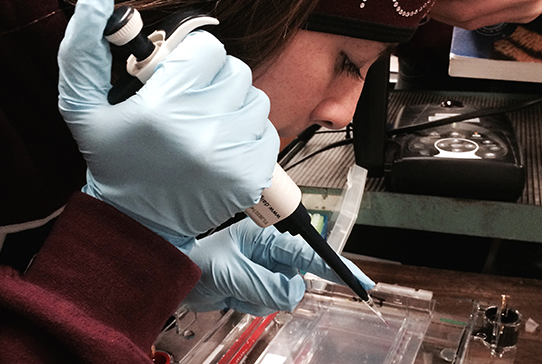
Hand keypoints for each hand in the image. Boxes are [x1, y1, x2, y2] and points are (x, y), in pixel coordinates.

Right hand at [57, 0, 278, 245]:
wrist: (138, 223)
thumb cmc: (113, 163)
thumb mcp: (82, 107)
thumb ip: (83, 50)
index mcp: (162, 106)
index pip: (210, 50)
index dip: (195, 59)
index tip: (182, 76)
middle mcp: (200, 129)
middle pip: (237, 72)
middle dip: (216, 82)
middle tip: (193, 103)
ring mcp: (229, 155)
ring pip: (256, 101)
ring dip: (235, 109)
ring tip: (208, 127)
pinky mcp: (249, 176)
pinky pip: (268, 135)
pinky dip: (250, 137)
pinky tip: (224, 149)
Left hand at [183, 218, 374, 315]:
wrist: (183, 277)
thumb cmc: (201, 261)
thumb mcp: (232, 272)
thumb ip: (265, 284)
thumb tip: (295, 294)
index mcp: (268, 237)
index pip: (309, 253)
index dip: (336, 267)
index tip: (358, 280)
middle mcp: (272, 252)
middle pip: (298, 279)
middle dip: (275, 290)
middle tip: (253, 287)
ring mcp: (268, 270)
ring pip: (285, 296)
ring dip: (261, 299)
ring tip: (237, 287)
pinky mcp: (262, 285)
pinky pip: (272, 304)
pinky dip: (255, 305)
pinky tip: (237, 294)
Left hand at [430, 0, 541, 29]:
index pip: (464, 11)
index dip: (438, 5)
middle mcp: (525, 5)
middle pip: (467, 21)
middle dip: (439, 11)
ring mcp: (528, 11)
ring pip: (477, 21)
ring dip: (452, 10)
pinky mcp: (529, 10)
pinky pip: (491, 15)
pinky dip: (471, 6)